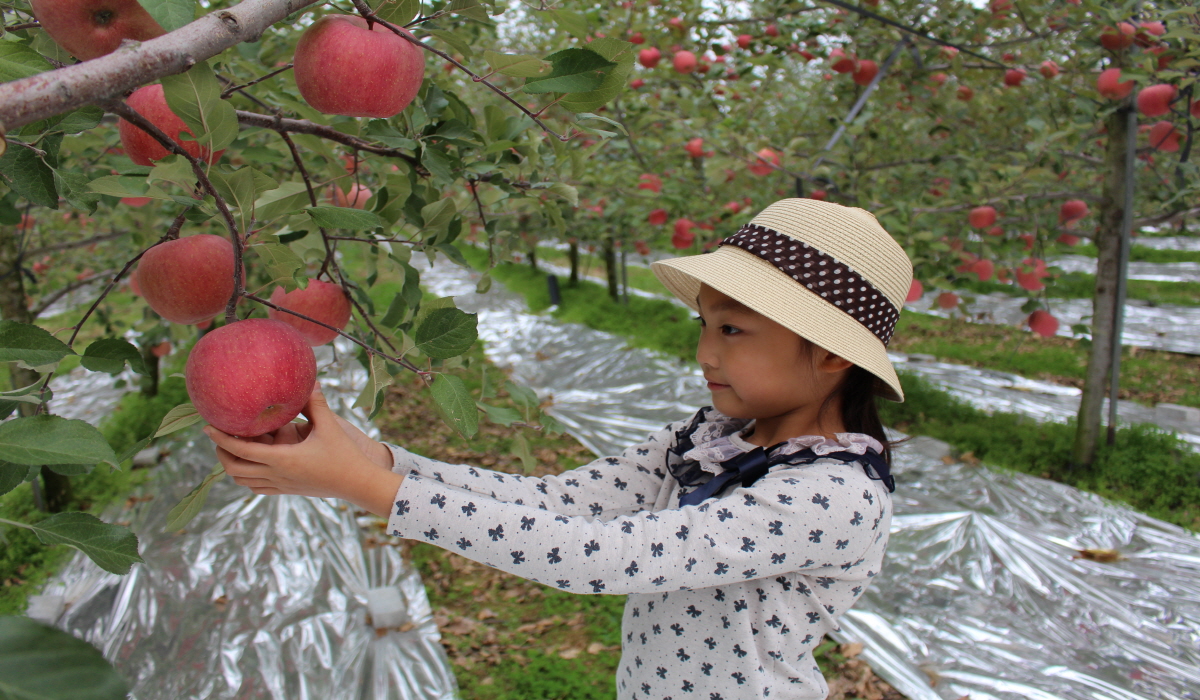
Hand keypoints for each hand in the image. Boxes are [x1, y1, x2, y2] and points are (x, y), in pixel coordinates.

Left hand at [204, 387, 403, 516]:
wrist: (357, 484)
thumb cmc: (344, 455)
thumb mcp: (330, 426)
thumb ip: (315, 403)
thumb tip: (309, 380)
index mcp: (282, 459)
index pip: (241, 450)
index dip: (220, 439)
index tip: (207, 427)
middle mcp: (277, 475)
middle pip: (234, 469)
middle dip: (220, 452)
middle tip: (217, 435)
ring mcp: (281, 485)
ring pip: (242, 481)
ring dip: (232, 465)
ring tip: (230, 448)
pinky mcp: (287, 490)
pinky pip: (257, 487)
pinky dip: (246, 476)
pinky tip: (250, 463)